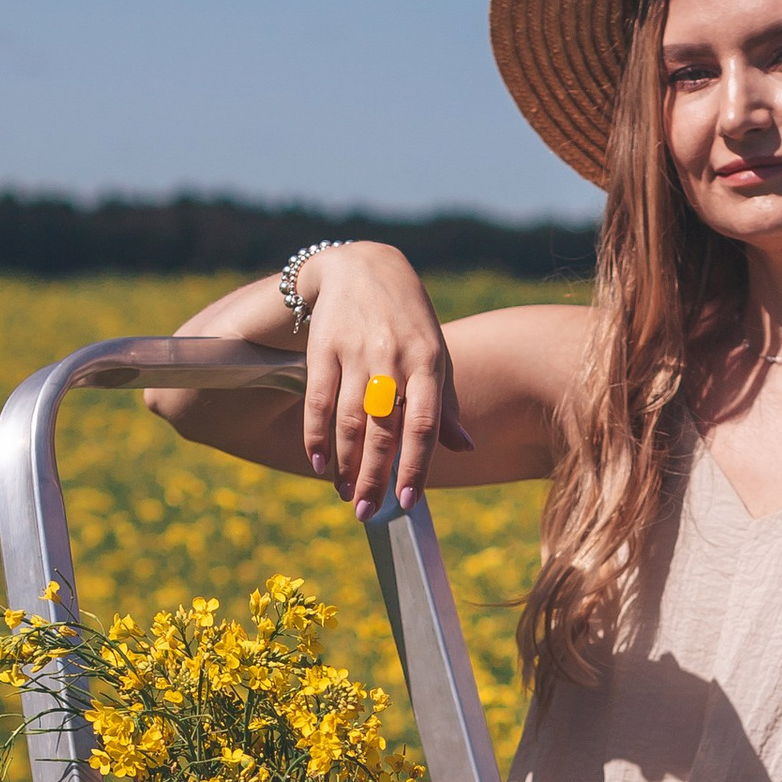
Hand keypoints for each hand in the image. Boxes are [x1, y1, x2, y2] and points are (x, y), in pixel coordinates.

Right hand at [301, 245, 473, 516]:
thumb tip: (465, 448)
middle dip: (375, 478)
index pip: (422, 425)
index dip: (414, 467)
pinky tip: (319, 463)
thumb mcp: (435, 354)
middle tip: (367, 514)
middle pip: (383, 430)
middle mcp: (392, 359)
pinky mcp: (323, 348)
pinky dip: (316, 436)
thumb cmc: (407, 321)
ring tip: (346, 495)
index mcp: (427, 363)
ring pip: (349, 420)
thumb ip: (444, 404)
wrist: (363, 266)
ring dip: (346, 464)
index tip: (406, 503)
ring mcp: (356, 353)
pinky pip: (318, 401)